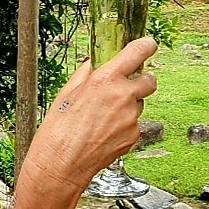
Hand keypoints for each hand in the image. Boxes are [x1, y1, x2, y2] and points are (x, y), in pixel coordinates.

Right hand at [23, 37, 157, 196]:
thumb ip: (84, 75)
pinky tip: (104, 133)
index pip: (137, 53)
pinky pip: (134, 125)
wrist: (61, 164)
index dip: (146, 46)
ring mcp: (131, 118)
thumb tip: (91, 64)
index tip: (149, 45)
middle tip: (128, 86)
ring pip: (140, 105)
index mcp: (106, 80)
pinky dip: (124, 127)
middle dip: (142, 81)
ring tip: (103, 118)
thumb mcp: (66, 94)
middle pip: (150, 81)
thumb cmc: (58, 131)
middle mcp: (123, 97)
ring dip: (129, 107)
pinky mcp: (133, 137)